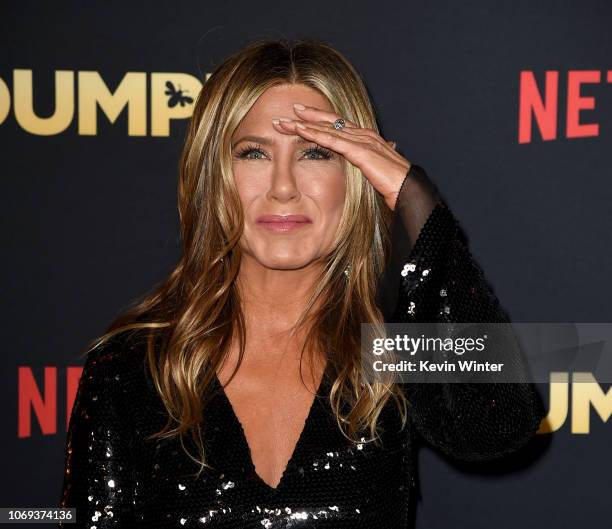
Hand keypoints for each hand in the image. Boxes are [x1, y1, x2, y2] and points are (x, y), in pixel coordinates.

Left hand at [272, 103, 411, 210]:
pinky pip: (332, 140)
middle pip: (330, 122)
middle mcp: (363, 135)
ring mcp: (362, 141)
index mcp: (367, 139)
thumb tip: (368, 162)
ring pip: (327, 128)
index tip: (301, 117)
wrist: (409, 190)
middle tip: (286, 113)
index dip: (319, 120)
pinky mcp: (360, 151)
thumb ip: (370, 164)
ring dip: (303, 124)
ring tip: (284, 122)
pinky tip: (299, 130)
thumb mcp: (377, 172)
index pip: (339, 125)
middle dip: (307, 117)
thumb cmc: (396, 185)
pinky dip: (314, 134)